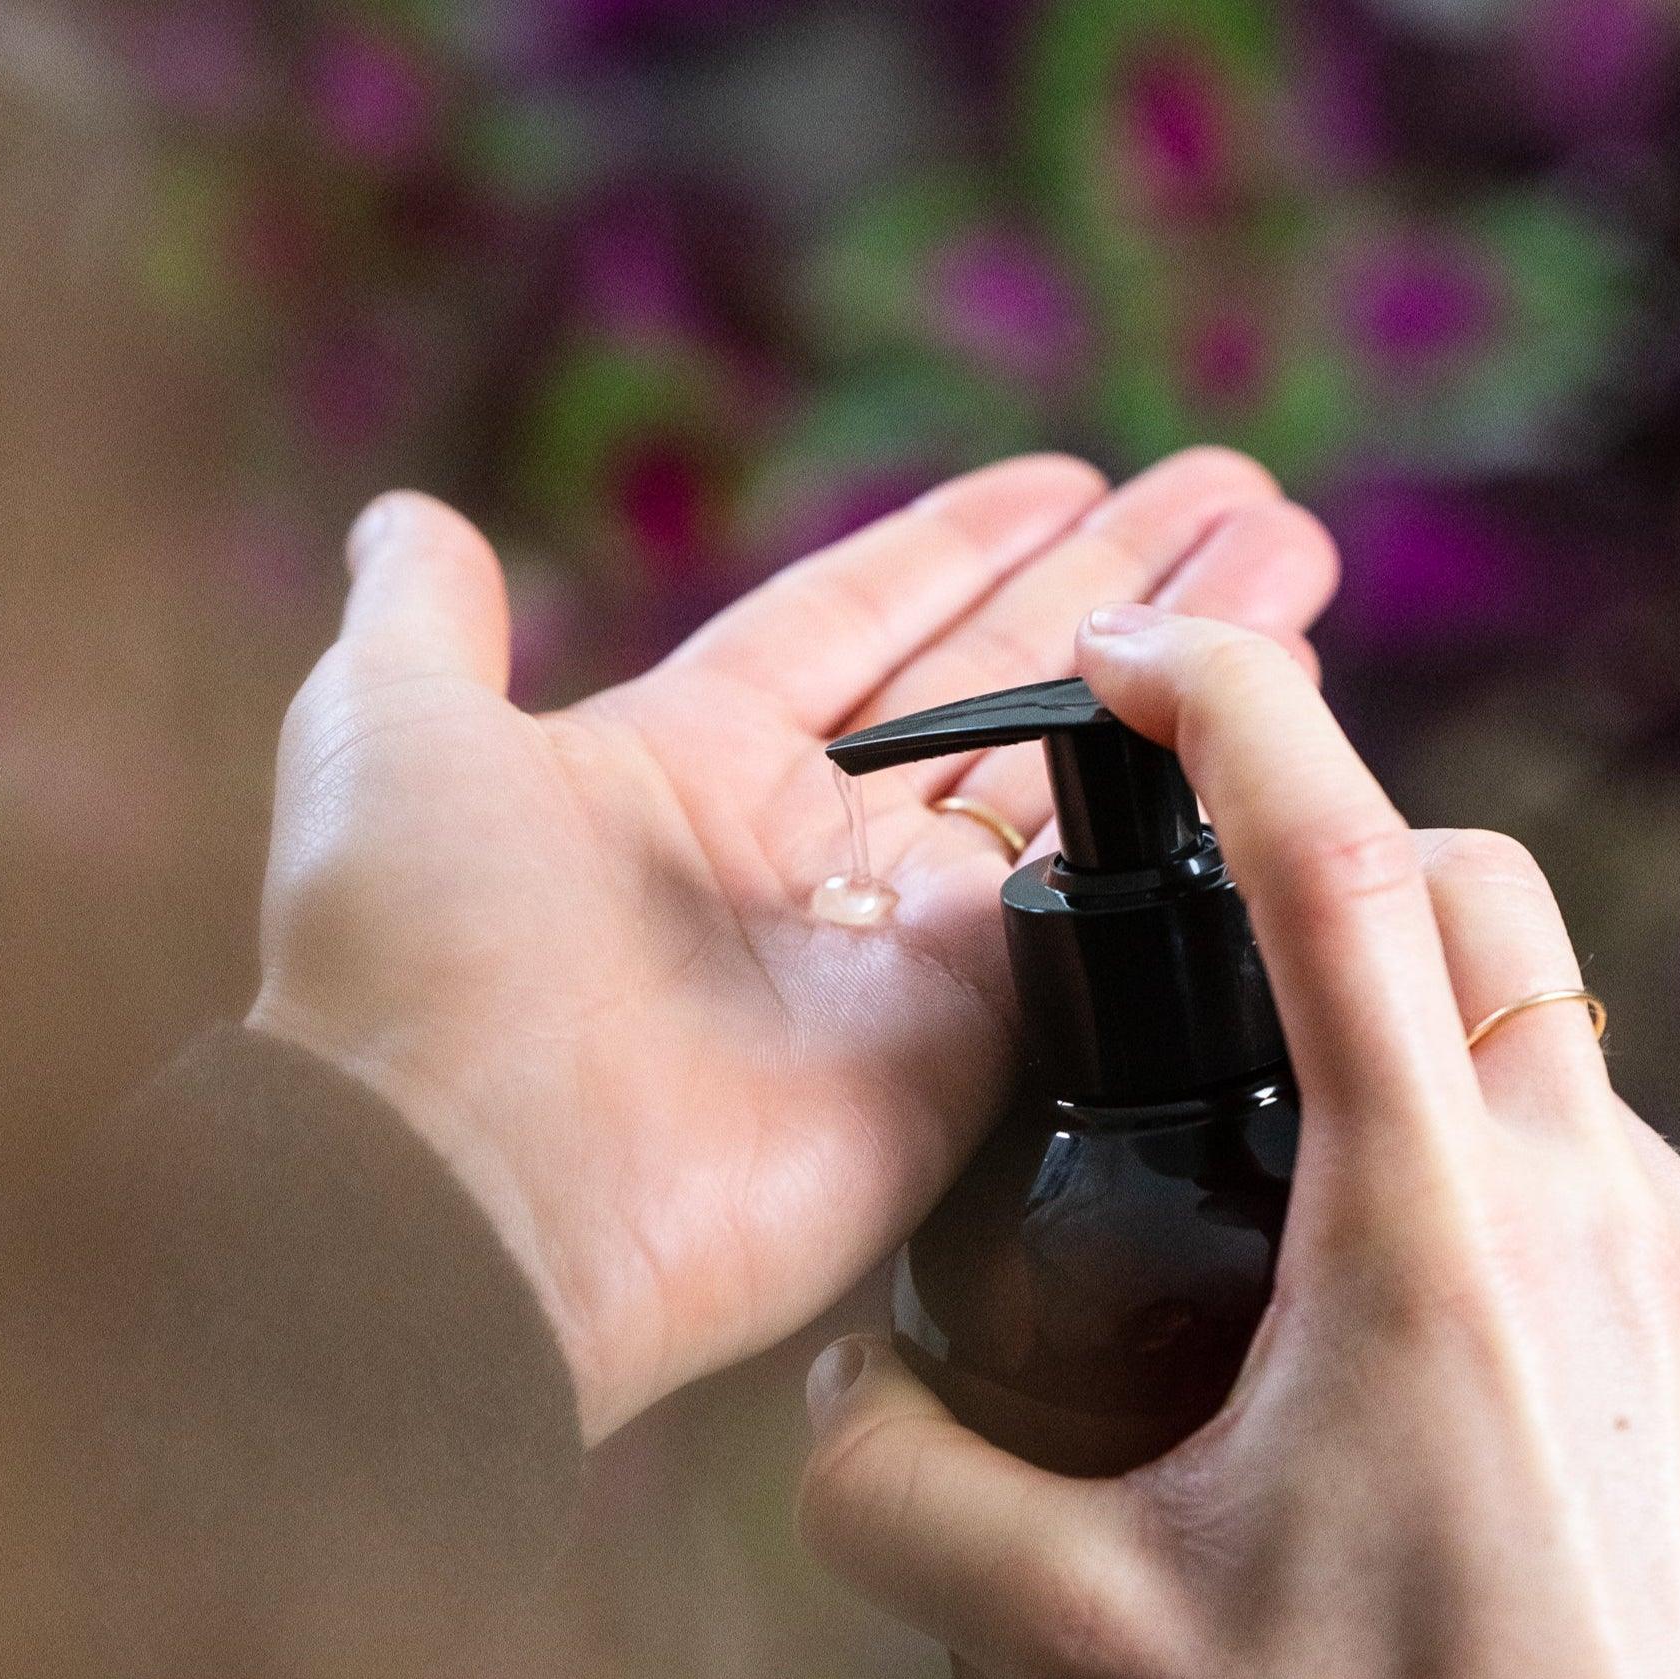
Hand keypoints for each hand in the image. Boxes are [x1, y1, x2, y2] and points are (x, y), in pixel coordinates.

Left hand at [251, 455, 1337, 1437]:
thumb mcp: (384, 732)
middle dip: (1119, 589)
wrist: (465, 1200)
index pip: (856, 625)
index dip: (958, 549)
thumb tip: (414, 518)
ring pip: (1074, 785)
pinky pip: (1096, 917)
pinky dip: (1183, 824)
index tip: (1065, 477)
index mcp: (684, 767)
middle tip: (1246, 503)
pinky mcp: (967, 1048)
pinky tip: (1271, 731)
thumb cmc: (411, 962)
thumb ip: (424, 617)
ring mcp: (896, 959)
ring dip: (1185, 677)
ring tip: (1295, 567)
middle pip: (999, 686)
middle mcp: (807, 859)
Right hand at [797, 609, 1679, 1678]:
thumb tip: (829, 1395)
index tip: (1151, 651)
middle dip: (1351, 879)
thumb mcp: (1088, 1649)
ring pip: (1574, 1085)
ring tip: (1346, 1280)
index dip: (1238, 713)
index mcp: (1433, 1238)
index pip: (1339, 871)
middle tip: (1242, 996)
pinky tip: (1490, 1404)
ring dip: (1448, 1105)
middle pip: (1484, 913)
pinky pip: (1664, 1229)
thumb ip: (899, 1495)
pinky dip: (1558, 1242)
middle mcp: (1616, 1222)